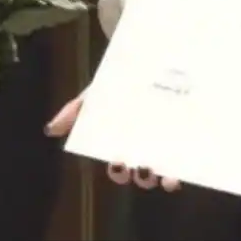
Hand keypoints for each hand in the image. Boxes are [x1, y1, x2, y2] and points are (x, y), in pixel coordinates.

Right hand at [44, 94, 180, 190]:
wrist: (145, 60)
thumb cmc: (115, 84)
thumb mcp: (94, 94)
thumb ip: (74, 111)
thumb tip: (52, 129)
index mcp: (121, 145)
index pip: (119, 167)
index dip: (118, 171)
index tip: (118, 162)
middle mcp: (144, 150)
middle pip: (142, 175)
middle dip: (142, 177)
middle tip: (143, 166)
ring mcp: (166, 146)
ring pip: (166, 173)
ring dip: (167, 180)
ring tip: (169, 178)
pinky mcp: (185, 138)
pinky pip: (188, 158)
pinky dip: (188, 165)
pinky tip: (189, 162)